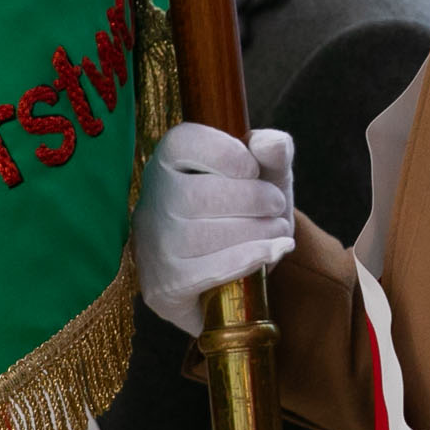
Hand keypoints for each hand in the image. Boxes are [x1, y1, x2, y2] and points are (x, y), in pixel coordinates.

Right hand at [135, 123, 295, 335]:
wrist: (237, 272)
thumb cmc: (250, 210)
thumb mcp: (268, 173)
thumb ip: (274, 151)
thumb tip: (269, 144)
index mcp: (170, 158)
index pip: (184, 143)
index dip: (230, 155)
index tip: (255, 170)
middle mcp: (152, 198)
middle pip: (198, 196)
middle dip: (252, 200)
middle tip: (276, 205)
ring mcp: (153, 245)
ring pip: (203, 236)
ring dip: (256, 232)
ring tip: (277, 230)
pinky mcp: (164, 286)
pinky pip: (207, 271)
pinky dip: (249, 259)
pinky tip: (274, 251)